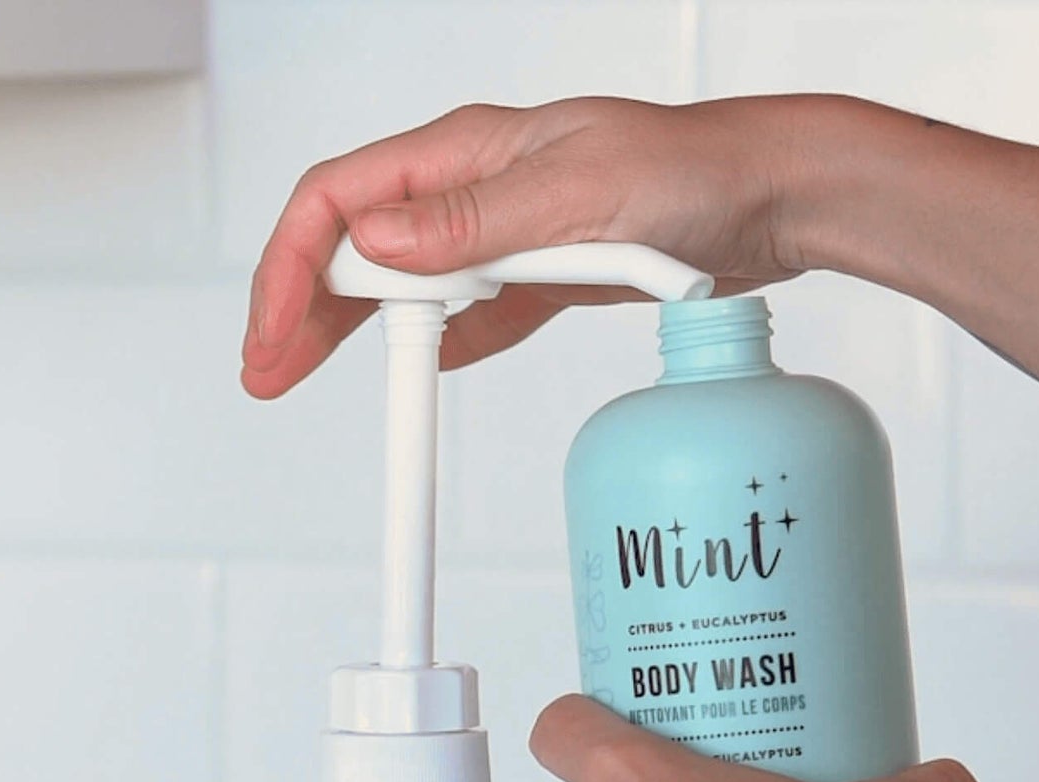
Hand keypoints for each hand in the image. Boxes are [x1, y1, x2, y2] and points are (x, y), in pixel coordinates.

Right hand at [241, 95, 827, 398]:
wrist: (770, 200)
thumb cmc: (692, 171)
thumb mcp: (576, 193)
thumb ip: (476, 223)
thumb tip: (379, 246)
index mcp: (467, 150)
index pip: (342, 201)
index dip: (294, 267)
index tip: (275, 333)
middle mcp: (477, 188)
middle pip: (357, 245)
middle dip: (302, 306)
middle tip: (268, 372)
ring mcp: (509, 233)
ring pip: (405, 284)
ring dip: (356, 330)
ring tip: (310, 374)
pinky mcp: (546, 274)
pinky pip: (472, 313)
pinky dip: (439, 344)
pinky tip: (423, 369)